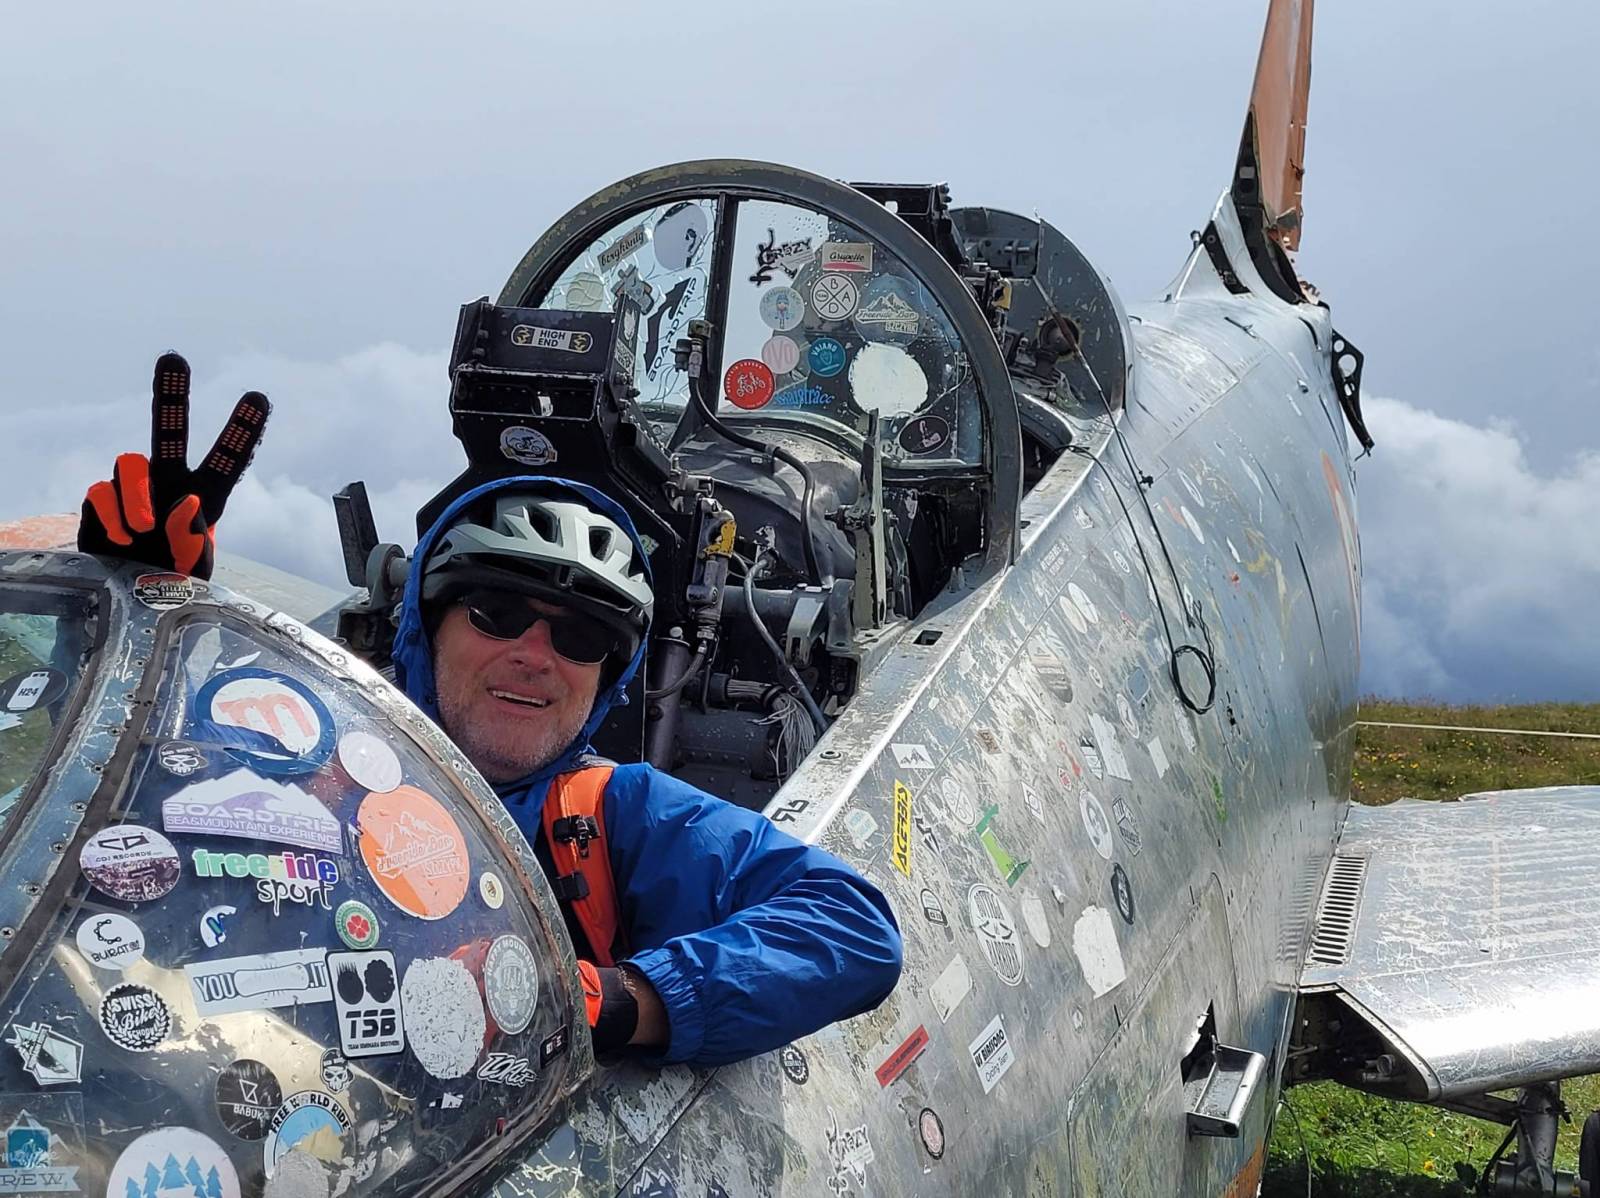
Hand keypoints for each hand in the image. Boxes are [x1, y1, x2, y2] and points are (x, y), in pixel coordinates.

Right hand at [77, 352, 269, 578]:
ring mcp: (133, 489)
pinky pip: (102, 492)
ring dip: (137, 494)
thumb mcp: (194, 568)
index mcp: (204, 497)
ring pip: (129, 462)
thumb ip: (194, 537)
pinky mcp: (102, 500)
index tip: (259, 397)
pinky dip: (112, 515)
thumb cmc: (172, 580)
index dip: (242, 430)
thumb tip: (188, 500)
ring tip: (144, 528)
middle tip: (174, 358)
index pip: (227, 459)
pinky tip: (122, 538)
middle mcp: (168, 483)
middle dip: (170, 394)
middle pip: (169, 431)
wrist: (128, 600)